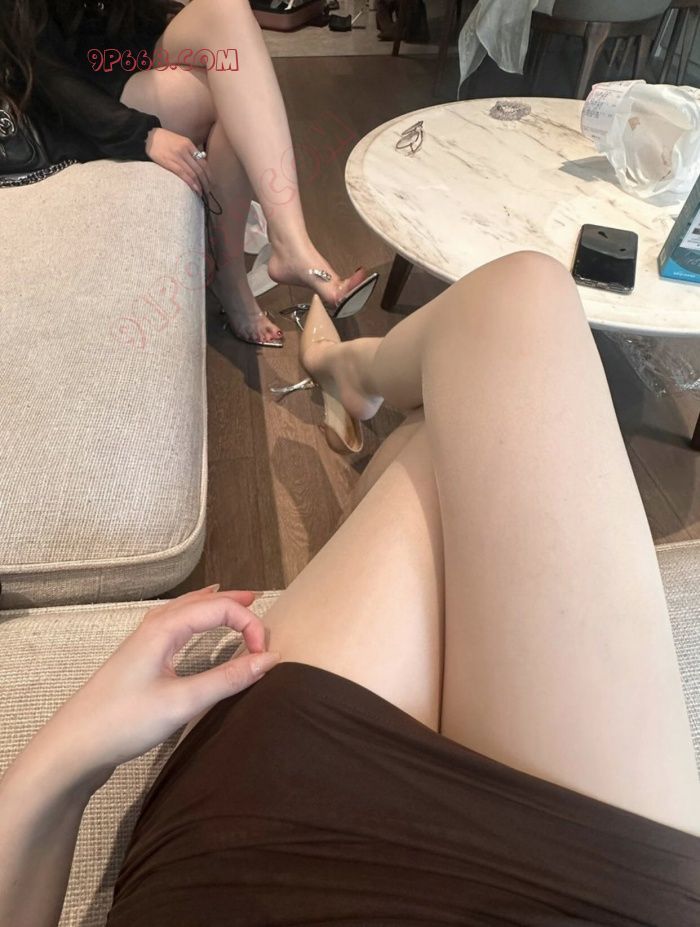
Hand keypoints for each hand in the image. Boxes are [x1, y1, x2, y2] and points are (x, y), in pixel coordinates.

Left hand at [45, 587, 278, 782]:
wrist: (74, 746)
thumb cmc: (124, 721)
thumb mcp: (183, 702)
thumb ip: (228, 679)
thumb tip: (270, 659)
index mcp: (164, 628)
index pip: (219, 608)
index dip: (249, 625)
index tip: (265, 656)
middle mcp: (154, 626)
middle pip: (201, 601)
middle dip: (233, 603)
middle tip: (260, 607)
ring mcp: (144, 642)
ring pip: (185, 610)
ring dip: (213, 606)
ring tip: (237, 602)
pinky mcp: (139, 659)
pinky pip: (174, 624)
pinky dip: (194, 617)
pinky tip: (193, 626)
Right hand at [145, 127, 211, 195]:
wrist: (147, 137)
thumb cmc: (163, 141)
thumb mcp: (179, 142)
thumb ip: (189, 152)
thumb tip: (199, 165)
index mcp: (189, 144)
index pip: (203, 162)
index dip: (209, 174)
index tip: (211, 182)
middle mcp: (185, 150)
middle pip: (200, 169)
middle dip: (206, 182)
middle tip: (208, 191)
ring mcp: (178, 157)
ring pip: (194, 173)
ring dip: (200, 185)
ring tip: (202, 193)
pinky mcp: (169, 163)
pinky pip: (184, 175)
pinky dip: (191, 183)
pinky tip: (195, 190)